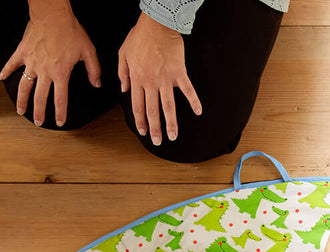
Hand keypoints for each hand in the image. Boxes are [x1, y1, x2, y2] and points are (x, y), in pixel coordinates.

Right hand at [0, 0, 100, 126]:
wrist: (52, 14)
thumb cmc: (70, 31)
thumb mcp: (88, 52)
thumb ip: (93, 70)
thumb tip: (96, 84)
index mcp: (61, 73)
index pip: (60, 99)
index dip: (60, 112)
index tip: (59, 122)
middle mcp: (45, 71)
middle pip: (40, 97)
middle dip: (39, 112)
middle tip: (38, 123)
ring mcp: (31, 62)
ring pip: (24, 85)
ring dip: (22, 99)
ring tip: (21, 111)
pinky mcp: (22, 51)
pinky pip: (12, 63)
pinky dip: (6, 71)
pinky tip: (1, 78)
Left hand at [118, 12, 201, 145]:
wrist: (156, 24)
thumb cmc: (139, 37)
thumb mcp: (123, 53)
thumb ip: (122, 73)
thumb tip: (123, 89)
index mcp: (137, 79)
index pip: (137, 105)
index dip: (140, 120)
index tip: (143, 132)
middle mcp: (151, 82)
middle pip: (152, 110)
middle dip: (154, 128)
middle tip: (157, 142)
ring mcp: (166, 79)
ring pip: (168, 106)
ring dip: (171, 123)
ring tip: (173, 136)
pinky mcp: (179, 73)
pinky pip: (187, 90)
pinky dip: (194, 101)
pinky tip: (198, 112)